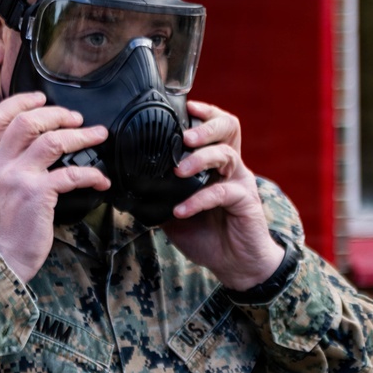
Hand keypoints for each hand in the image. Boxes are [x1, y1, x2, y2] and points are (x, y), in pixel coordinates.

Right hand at [0, 92, 110, 279]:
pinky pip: (70, 174)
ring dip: (81, 136)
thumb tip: (28, 143)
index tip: (41, 97)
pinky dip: (91, 174)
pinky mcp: (37, 194)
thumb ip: (2, 164)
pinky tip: (100, 179)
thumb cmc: (0, 226)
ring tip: (98, 135)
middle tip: (77, 118)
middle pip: (28, 122)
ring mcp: (17, 178)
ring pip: (52, 141)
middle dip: (57, 114)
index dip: (21, 101)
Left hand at [162, 101, 284, 290]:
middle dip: (206, 126)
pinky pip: (222, 192)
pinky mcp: (245, 201)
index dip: (205, 112)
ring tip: (179, 171)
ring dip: (200, 159)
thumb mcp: (175, 213)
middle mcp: (231, 167)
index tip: (187, 106)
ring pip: (226, 154)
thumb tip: (127, 188)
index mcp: (216, 164)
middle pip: (229, 128)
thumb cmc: (208, 235)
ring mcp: (240, 182)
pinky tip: (182, 210)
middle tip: (186, 136)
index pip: (217, 126)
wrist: (236, 265)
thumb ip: (160, 196)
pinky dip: (199, 199)